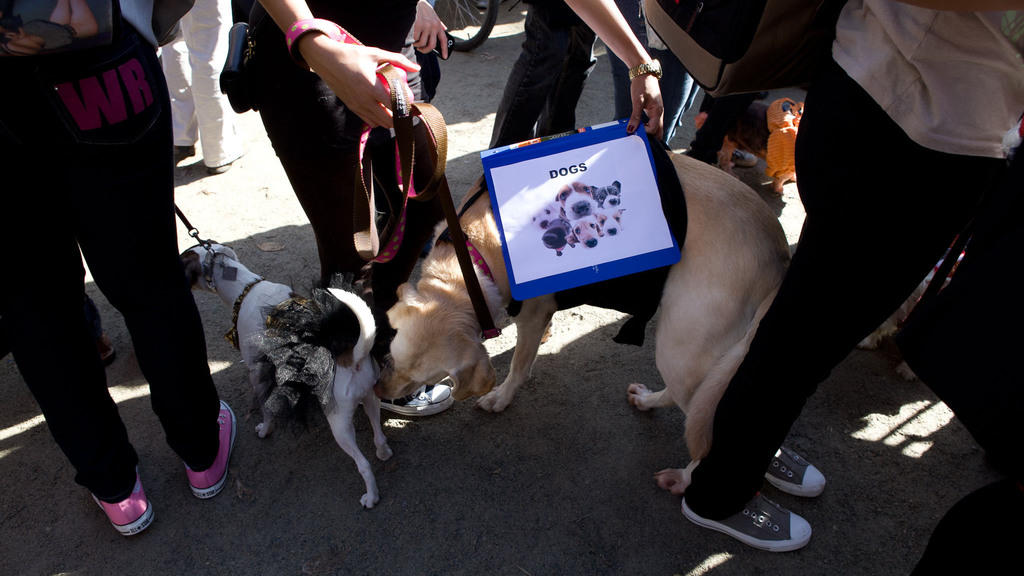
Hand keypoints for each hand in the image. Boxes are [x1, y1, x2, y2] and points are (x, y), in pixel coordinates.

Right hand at [297, 33, 419, 128]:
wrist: (326, 60)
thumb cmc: (352, 55)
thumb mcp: (376, 53)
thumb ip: (398, 60)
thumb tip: (417, 68)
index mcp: (372, 87)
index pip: (394, 104)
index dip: (405, 107)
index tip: (412, 104)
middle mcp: (364, 100)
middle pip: (388, 119)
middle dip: (400, 118)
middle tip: (406, 111)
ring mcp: (357, 106)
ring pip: (379, 122)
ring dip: (389, 120)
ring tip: (396, 112)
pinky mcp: (351, 108)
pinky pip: (368, 120)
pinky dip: (378, 119)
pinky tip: (383, 111)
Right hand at [413, 0, 447, 58]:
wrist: (415, 2)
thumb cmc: (423, 9)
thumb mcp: (434, 15)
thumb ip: (439, 23)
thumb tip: (444, 29)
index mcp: (438, 25)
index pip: (443, 40)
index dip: (445, 49)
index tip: (445, 57)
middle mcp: (433, 26)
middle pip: (431, 45)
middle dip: (426, 50)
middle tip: (421, 50)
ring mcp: (426, 26)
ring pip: (422, 43)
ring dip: (417, 45)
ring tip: (415, 42)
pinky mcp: (418, 26)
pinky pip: (415, 39)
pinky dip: (413, 40)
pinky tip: (412, 37)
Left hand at [628, 74, 663, 141]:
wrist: (644, 73)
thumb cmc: (642, 84)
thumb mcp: (637, 100)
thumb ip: (635, 116)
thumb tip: (631, 129)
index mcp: (658, 111)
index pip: (654, 129)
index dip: (644, 132)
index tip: (634, 130)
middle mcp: (659, 113)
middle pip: (659, 132)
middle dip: (650, 138)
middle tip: (638, 137)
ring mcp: (657, 112)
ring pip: (656, 128)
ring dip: (648, 133)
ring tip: (637, 132)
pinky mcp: (654, 111)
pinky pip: (653, 123)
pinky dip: (647, 127)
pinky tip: (639, 127)